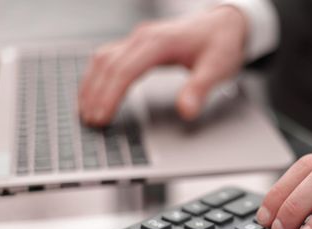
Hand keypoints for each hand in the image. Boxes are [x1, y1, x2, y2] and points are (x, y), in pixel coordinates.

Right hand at [79, 6, 247, 126]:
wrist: (226, 23)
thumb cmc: (221, 44)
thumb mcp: (218, 68)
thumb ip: (200, 89)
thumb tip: (186, 111)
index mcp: (160, 42)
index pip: (125, 70)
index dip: (110, 95)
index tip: (102, 117)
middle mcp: (144, 37)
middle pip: (108, 64)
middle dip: (95, 94)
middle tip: (90, 122)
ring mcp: (138, 39)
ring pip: (103, 59)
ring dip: (91, 84)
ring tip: (85, 111)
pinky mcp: (138, 44)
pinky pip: (109, 57)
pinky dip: (97, 76)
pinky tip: (94, 91)